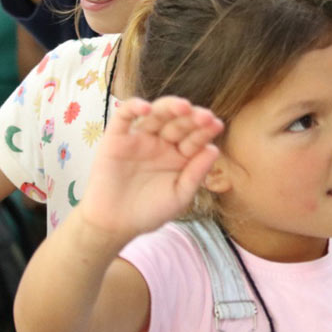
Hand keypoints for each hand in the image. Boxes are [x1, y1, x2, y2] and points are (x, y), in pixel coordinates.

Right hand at [78, 96, 222, 242]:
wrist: (114, 224)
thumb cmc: (149, 211)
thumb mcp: (179, 196)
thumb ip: (196, 174)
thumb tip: (214, 149)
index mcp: (180, 155)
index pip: (195, 138)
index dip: (205, 131)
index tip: (217, 125)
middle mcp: (161, 143)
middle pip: (179, 123)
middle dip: (192, 118)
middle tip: (205, 116)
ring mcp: (139, 138)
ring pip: (156, 114)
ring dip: (170, 107)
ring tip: (184, 107)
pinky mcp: (116, 137)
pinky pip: (123, 116)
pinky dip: (133, 107)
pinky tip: (146, 108)